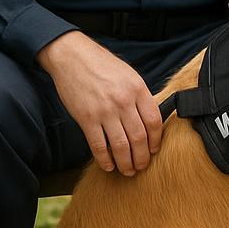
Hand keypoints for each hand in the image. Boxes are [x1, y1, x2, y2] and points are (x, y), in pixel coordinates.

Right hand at [38, 31, 162, 175]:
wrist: (72, 57)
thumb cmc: (102, 65)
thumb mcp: (129, 76)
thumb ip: (140, 97)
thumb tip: (148, 120)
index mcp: (138, 89)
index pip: (154, 121)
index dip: (156, 140)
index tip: (154, 150)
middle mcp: (123, 101)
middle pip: (139, 138)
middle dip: (142, 157)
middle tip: (142, 166)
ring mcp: (104, 111)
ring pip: (121, 145)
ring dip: (126, 162)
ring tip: (128, 170)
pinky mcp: (86, 118)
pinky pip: (98, 145)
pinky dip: (104, 159)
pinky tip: (108, 166)